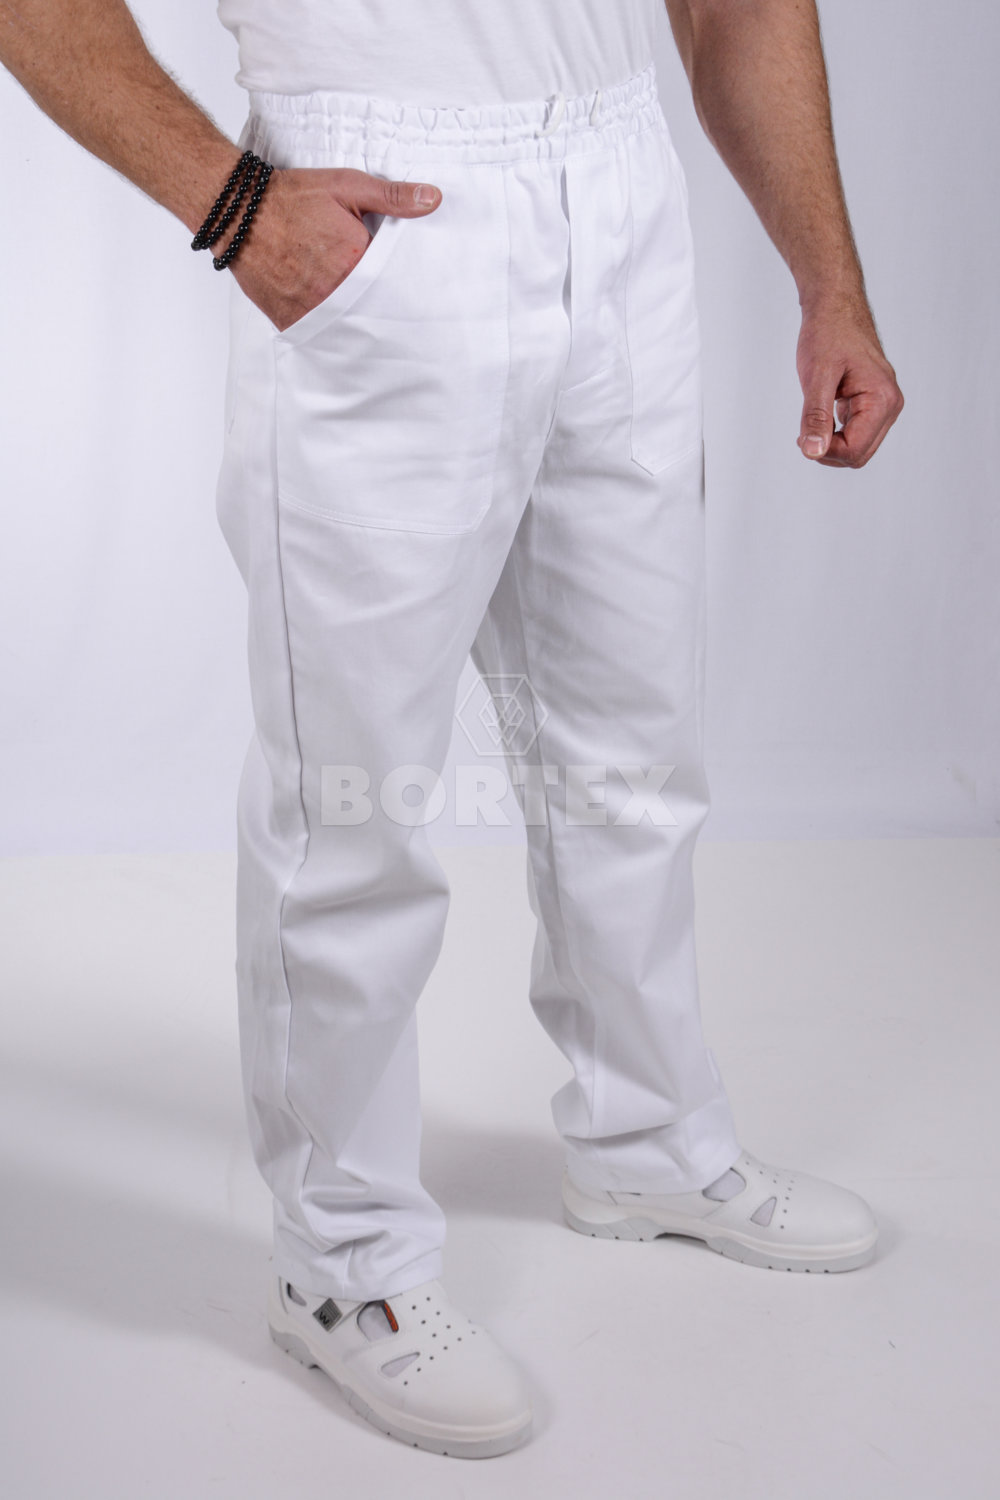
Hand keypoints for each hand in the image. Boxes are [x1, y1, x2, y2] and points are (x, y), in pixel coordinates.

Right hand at [228, 167, 441, 330]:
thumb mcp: (347, 186)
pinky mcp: (291, 320)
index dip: (395, 280)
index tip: (398, 281)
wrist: (238, 212)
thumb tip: (432, 199)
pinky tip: (332, 318)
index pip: (391, 282)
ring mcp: (312, 309)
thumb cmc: (291, 197)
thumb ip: (392, 196)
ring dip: (354, 319)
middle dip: (377, 303)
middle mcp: (336, 290)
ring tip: (355, 308)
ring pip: (347, 324)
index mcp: (356, 260)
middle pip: (371, 307)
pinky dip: (327, 329)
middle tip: (375, 296)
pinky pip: (319, 334)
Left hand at [796, 297, 903, 467]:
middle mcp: (890, 405)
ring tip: (812, 420)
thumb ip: (815, 417)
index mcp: (882, 399)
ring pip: (858, 448)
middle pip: (859, 455)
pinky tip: (820, 417)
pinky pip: (856, 433)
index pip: (855, 451)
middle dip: (829, 451)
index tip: (803, 436)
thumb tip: (813, 452)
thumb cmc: (828, 334)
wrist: (835, 306)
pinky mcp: (873, 403)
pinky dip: (835, 434)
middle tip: (804, 432)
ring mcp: (884, 405)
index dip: (825, 451)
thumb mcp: (816, 377)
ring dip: (832, 443)